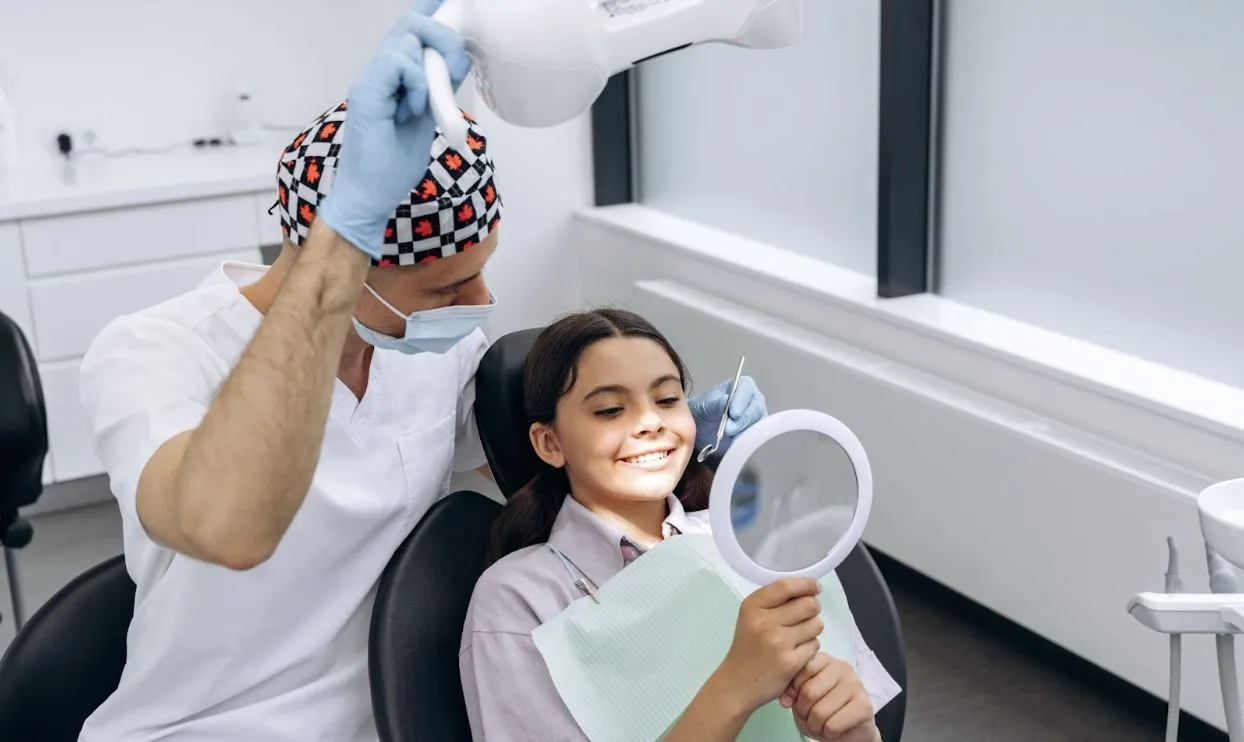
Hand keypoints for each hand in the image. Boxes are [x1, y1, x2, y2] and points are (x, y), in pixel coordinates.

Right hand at [317, 0, 471, 257]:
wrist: (368, 196)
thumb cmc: (392, 164)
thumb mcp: (426, 118)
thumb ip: (436, 89)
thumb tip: (455, 64)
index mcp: (392, 75)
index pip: (412, 28)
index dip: (431, 10)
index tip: (450, 2)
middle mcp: (379, 70)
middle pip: (411, 23)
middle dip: (442, 36)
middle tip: (454, 69)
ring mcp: (371, 79)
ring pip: (407, 39)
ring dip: (430, 68)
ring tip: (426, 104)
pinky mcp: (367, 92)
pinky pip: (399, 62)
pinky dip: (416, 82)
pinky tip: (412, 108)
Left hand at [688, 375, 765, 452]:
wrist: (700, 429)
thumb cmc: (702, 411)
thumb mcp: (705, 405)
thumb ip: (716, 403)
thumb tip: (726, 400)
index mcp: (740, 386)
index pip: (747, 387)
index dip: (741, 400)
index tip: (733, 413)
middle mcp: (752, 399)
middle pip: (755, 407)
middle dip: (742, 420)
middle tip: (728, 429)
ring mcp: (755, 416)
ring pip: (758, 423)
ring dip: (743, 431)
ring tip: (727, 435)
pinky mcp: (755, 432)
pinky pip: (756, 436)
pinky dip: (745, 440)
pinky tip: (733, 441)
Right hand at [713, 578, 822, 713]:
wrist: (737, 683)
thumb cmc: (748, 646)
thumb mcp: (751, 617)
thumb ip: (775, 601)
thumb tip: (809, 589)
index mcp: (752, 606)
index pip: (786, 586)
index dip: (806, 584)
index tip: (815, 588)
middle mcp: (764, 622)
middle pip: (808, 604)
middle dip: (813, 608)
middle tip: (806, 616)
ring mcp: (778, 643)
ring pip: (816, 624)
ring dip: (813, 628)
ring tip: (800, 636)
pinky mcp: (790, 662)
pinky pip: (815, 645)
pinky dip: (810, 647)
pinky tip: (797, 652)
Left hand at [781, 652, 878, 740]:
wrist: (849, 730)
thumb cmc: (823, 710)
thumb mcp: (801, 698)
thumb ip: (791, 692)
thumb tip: (785, 699)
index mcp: (825, 660)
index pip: (802, 669)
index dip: (794, 691)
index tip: (797, 700)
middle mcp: (842, 667)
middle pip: (809, 692)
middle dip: (804, 712)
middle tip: (809, 717)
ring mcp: (855, 685)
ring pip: (820, 712)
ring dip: (815, 726)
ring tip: (821, 724)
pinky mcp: (864, 706)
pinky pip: (833, 725)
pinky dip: (827, 733)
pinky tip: (833, 730)